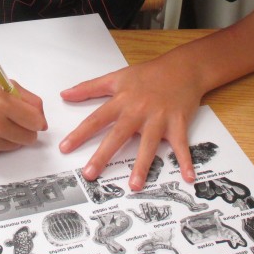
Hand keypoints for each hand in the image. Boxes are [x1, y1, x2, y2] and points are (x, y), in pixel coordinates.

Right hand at [0, 72, 46, 161]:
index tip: (31, 116)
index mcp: (1, 102)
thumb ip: (24, 97)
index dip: (36, 118)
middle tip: (12, 119)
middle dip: (26, 129)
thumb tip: (41, 118)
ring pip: (15, 146)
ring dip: (10, 136)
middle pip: (30, 137)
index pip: (37, 120)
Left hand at [58, 58, 203, 190]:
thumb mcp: (116, 77)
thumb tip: (65, 94)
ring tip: (134, 185)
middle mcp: (138, 111)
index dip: (80, 134)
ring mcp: (159, 119)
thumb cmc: (148, 74)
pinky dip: (186, 161)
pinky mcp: (178, 124)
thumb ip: (89, 87)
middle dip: (103, 155)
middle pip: (118, 135)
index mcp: (122, 101)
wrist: (182, 68)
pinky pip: (181, 145)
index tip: (65, 148)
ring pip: (149, 144)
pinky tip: (188, 176)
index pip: (96, 119)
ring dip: (142, 165)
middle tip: (89, 174)